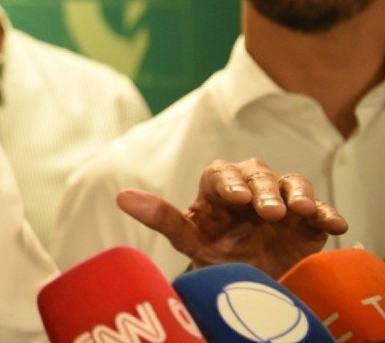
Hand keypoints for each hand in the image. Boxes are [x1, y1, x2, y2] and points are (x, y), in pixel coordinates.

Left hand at [116, 158, 347, 277]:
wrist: (249, 281)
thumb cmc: (215, 254)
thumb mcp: (189, 239)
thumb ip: (160, 218)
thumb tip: (121, 197)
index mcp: (219, 187)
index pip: (221, 174)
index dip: (229, 182)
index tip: (235, 198)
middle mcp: (250, 186)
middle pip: (257, 175)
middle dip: (261, 190)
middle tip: (268, 211)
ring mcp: (281, 199)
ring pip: (290, 184)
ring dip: (296, 195)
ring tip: (297, 212)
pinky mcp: (307, 217)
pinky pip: (319, 208)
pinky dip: (326, 212)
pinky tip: (334, 224)